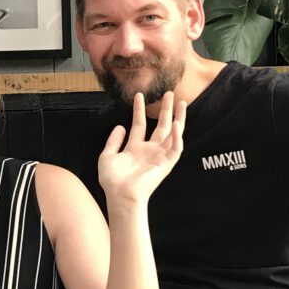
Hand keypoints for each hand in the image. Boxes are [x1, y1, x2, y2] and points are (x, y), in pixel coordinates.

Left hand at [97, 91, 186, 205]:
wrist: (119, 195)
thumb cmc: (112, 180)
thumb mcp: (107, 156)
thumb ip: (113, 141)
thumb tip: (120, 126)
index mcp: (135, 148)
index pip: (140, 124)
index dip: (139, 109)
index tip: (138, 95)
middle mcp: (149, 150)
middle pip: (160, 126)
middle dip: (166, 110)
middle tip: (170, 93)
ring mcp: (159, 156)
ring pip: (173, 134)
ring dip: (178, 118)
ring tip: (181, 103)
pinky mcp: (166, 164)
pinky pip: (175, 149)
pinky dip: (177, 137)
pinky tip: (176, 124)